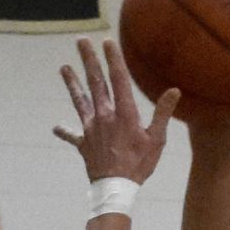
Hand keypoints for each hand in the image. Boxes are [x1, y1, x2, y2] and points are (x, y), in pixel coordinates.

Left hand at [55, 39, 178, 182]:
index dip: (113, 59)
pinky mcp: (83, 143)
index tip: (106, 41)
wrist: (115, 188)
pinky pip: (73, 135)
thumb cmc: (138, 165)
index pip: (118, 79)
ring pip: (80, 101)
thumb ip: (162, 113)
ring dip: (72, 83)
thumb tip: (174, 91)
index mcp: (124, 113)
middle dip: (88, 60)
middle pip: (96, 82)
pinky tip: (56, 127)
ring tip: (63, 68)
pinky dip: (65, 131)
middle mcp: (104, 115)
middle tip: (80, 41)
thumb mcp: (156, 140)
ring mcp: (91, 128)